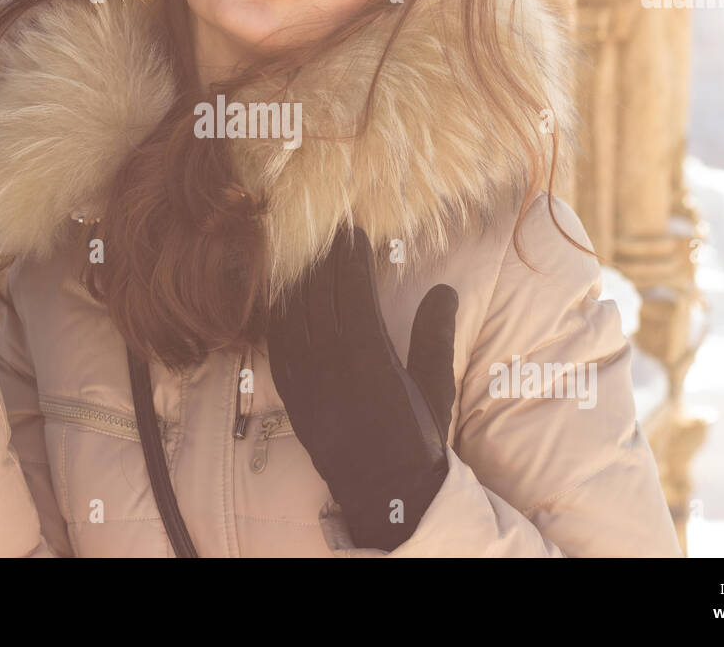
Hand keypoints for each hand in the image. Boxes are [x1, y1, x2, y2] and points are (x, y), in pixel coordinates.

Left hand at [265, 226, 458, 550]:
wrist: (384, 490)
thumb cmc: (415, 439)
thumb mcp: (435, 386)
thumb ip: (435, 334)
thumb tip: (444, 289)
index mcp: (367, 356)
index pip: (352, 291)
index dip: (351, 258)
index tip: (353, 232)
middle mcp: (329, 363)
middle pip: (321, 296)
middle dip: (327, 260)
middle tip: (332, 234)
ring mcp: (306, 380)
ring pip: (296, 316)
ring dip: (303, 282)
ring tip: (313, 258)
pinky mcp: (292, 396)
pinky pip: (279, 346)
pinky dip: (281, 316)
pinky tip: (287, 299)